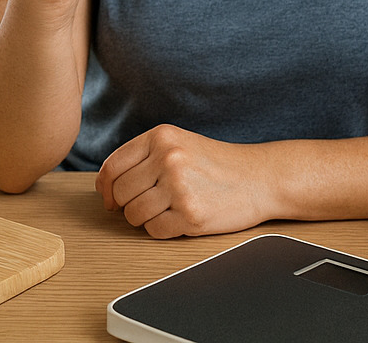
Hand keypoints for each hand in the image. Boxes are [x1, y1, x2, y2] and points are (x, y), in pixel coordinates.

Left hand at [96, 125, 272, 237]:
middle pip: (119, 194)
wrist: (262, 178)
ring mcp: (179, 187)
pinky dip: (165, 229)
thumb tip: (104, 190)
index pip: (112, 167)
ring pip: (133, 215)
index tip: (111, 197)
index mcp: (163, 137)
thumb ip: (143, 159)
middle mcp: (169, 158)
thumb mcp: (181, 145)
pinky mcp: (190, 215)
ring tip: (172, 207)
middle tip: (153, 202)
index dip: (106, 188)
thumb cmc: (220, 164)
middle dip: (129, 204)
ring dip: (147, 218)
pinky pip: (155, 231)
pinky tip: (184, 216)